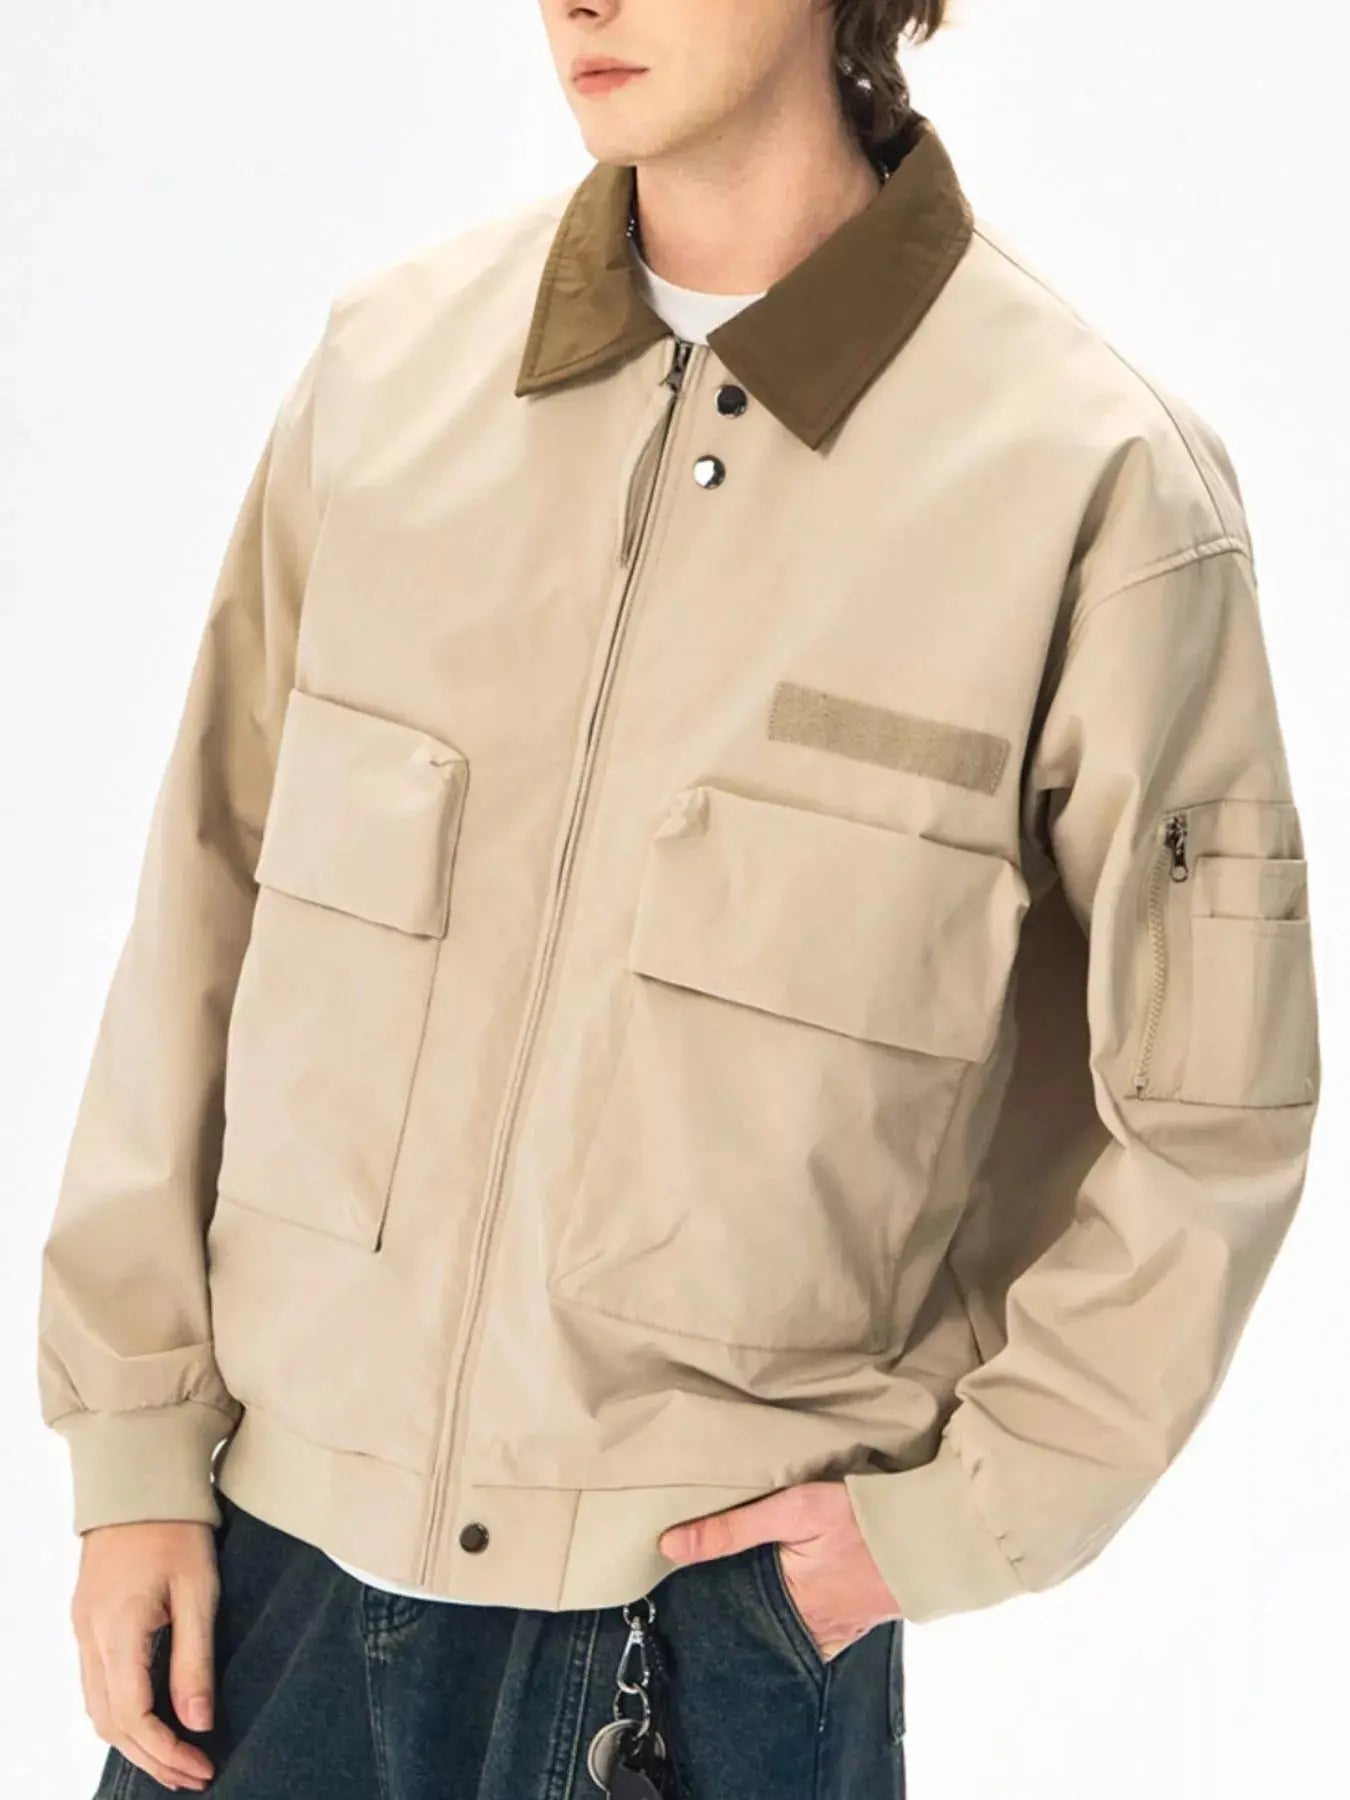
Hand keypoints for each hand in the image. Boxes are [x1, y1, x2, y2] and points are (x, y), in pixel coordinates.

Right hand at [71, 1520, 220, 1790]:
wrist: (138, 1479)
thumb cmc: (175, 1527)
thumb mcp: (199, 1590)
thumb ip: (195, 1659)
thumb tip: (198, 1722)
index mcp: (117, 1631)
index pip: (134, 1717)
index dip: (167, 1752)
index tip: (203, 1767)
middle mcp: (90, 1637)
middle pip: (111, 1724)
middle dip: (152, 1758)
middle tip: (195, 1776)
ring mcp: (83, 1629)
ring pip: (98, 1709)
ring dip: (135, 1742)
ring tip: (178, 1759)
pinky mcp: (87, 1620)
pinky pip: (95, 1685)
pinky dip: (121, 1714)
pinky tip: (151, 1720)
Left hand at [657, 1478, 902, 1661]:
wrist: (930, 1535)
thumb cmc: (862, 1518)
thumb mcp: (794, 1510)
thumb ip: (733, 1528)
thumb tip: (670, 1546)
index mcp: (786, 1603)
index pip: (729, 1611)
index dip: (705, 1602)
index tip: (679, 1593)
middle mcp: (807, 1627)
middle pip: (756, 1626)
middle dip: (734, 1613)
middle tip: (705, 1595)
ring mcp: (834, 1629)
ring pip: (783, 1631)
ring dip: (766, 1617)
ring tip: (744, 1595)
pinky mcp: (854, 1624)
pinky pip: (815, 1633)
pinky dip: (797, 1621)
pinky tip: (789, 1605)